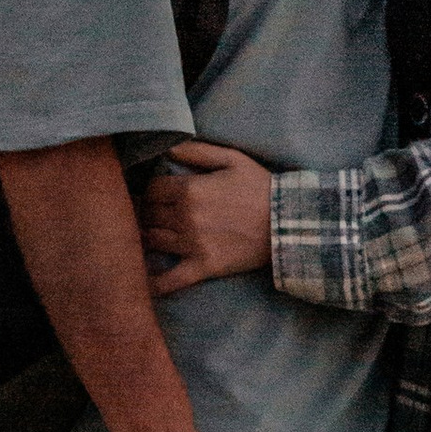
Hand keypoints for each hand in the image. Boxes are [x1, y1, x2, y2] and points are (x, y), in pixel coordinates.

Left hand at [143, 142, 275, 294]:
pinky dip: (154, 283)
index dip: (152, 190)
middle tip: (152, 213)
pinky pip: (170, 279)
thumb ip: (196, 151)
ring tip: (148, 233)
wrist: (288, 223)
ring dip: (146, 236)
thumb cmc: (260, 187)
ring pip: (151, 241)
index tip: (158, 194)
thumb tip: (167, 148)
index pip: (152, 190)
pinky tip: (143, 283)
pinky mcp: (203, 267)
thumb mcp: (232, 159)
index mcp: (189, 190)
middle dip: (147, 211)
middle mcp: (185, 217)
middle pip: (148, 214)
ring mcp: (192, 245)